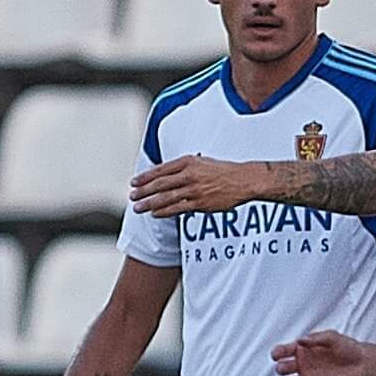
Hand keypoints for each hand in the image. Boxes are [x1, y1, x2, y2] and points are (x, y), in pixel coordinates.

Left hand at [130, 156, 259, 216]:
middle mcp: (189, 174)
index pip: (160, 170)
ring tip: (138, 208)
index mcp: (188, 162)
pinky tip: (155, 214)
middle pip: (160, 184)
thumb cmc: (223, 171)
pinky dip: (164, 211)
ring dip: (150, 203)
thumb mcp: (202, 162)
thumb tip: (166, 175)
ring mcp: (195, 189)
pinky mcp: (201, 203)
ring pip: (166, 198)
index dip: (145, 177)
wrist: (244, 180)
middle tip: (132, 197)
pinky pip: (178, 208)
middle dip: (143, 191)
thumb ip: (184, 167)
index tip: (133, 182)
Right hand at [273, 330, 371, 375]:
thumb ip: (315, 338)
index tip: (277, 355)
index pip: (284, 351)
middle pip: (283, 369)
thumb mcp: (332, 337)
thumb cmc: (348, 348)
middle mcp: (303, 364)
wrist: (363, 363)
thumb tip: (300, 340)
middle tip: (287, 368)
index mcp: (303, 349)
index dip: (277, 353)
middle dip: (281, 369)